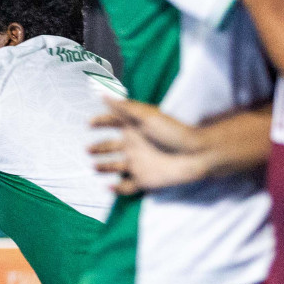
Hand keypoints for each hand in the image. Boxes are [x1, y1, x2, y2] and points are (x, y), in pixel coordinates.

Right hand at [90, 96, 208, 193]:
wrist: (195, 155)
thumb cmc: (173, 132)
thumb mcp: (147, 116)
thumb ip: (124, 107)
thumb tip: (103, 95)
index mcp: (134, 129)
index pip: (112, 123)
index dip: (100, 121)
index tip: (89, 123)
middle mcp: (133, 146)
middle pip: (109, 147)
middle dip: (97, 148)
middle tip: (88, 149)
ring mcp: (137, 164)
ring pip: (114, 167)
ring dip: (103, 167)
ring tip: (94, 166)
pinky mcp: (142, 180)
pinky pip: (125, 187)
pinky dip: (116, 188)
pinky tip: (109, 186)